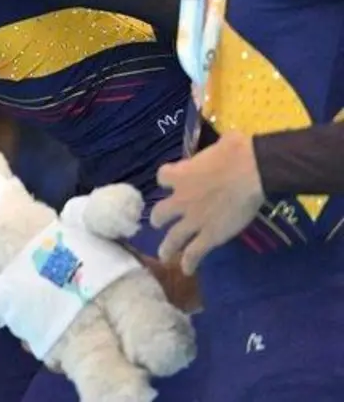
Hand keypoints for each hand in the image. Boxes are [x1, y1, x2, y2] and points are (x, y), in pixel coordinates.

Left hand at [150, 133, 264, 274]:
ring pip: (172, 238)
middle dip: (159, 219)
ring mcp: (193, 219)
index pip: (162, 177)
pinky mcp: (209, 235)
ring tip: (164, 254)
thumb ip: (219, 147)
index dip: (167, 180)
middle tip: (159, 223)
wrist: (251, 171)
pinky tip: (186, 270)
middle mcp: (180, 199)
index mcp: (180, 174)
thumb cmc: (238, 152)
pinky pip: (194, 253)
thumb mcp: (223, 143)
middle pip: (159, 212)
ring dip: (167, 247)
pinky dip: (189, 263)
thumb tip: (232, 140)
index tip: (171, 181)